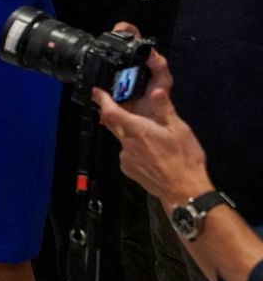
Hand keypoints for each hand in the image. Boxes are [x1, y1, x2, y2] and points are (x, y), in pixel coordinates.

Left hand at [93, 45, 210, 209]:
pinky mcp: (128, 170)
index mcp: (139, 131)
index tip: (96, 93)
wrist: (183, 190)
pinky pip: (127, 155)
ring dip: (131, 136)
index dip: (102, 101)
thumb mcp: (179, 129)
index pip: (112, 113)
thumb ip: (164, 109)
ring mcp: (126, 158)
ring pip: (123, 141)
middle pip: (113, 125)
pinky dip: (135, 151)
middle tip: (124, 110)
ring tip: (153, 141)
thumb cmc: (184, 158)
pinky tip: (151, 155)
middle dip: (114, 115)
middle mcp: (127, 144)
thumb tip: (156, 91)